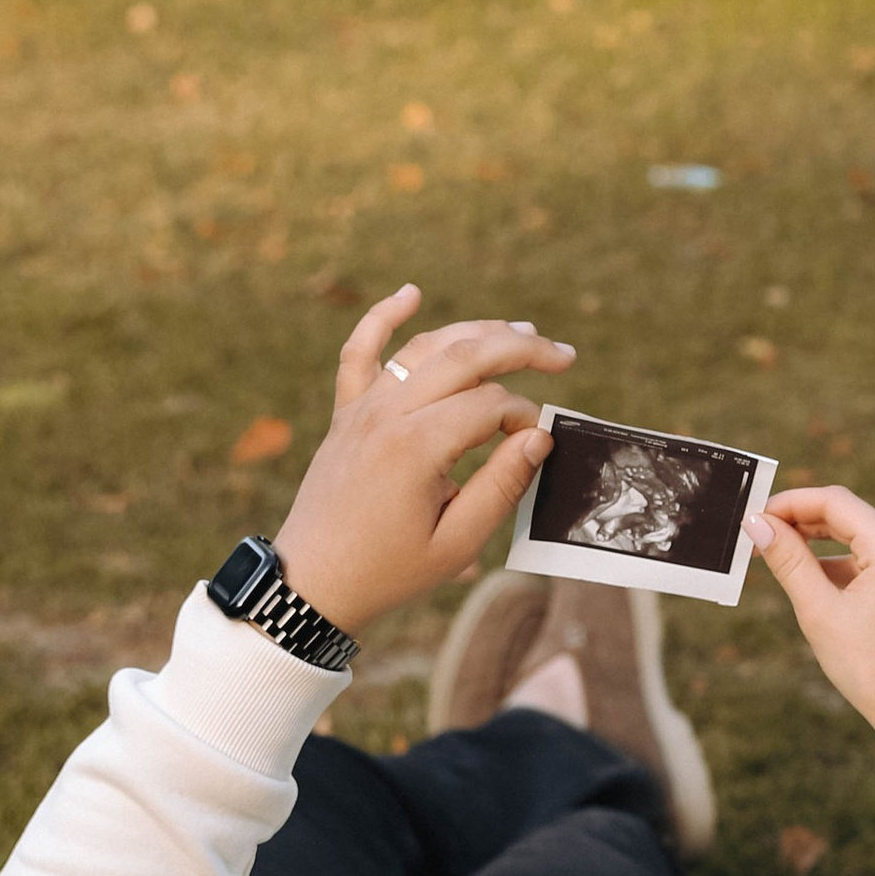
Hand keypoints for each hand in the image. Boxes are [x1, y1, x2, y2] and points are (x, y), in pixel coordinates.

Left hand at [270, 289, 573, 635]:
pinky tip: (410, 293)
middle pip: (465, 357)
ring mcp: (362, 408)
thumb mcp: (456, 543)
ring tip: (522, 330)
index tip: (536, 445)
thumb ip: (501, 486)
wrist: (312, 582)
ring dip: (475, 330)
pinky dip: (382, 317)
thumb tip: (538, 437)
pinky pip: (359, 352)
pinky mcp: (346, 413)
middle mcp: (387, 414)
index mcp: (416, 447)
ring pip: (424, 347)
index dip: (524, 418)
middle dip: (521, 350)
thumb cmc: (387, 571)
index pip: (490, 405)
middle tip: (563, 355)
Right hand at [745, 485, 874, 873]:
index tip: (754, 516)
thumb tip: (757, 523)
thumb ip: (788, 560)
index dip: (790, 503)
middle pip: (847, 514)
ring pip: (857, 534)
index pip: (835, 502)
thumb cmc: (870, 669)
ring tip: (776, 558)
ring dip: (818, 543)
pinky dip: (840, 563)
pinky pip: (871, 556)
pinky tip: (812, 582)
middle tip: (757, 536)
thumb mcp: (819, 611)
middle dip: (801, 522)